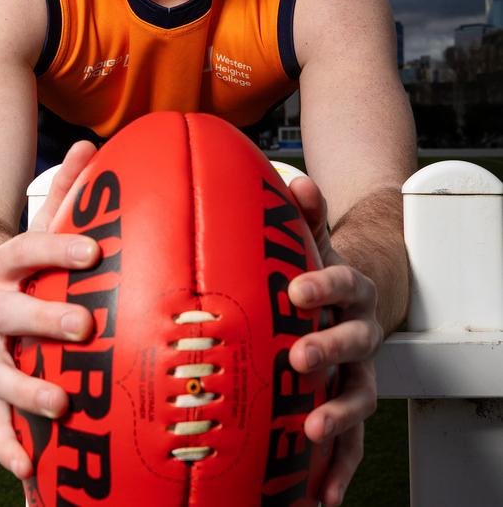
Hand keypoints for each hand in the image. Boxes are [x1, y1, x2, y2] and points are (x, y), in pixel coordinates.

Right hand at [0, 141, 99, 478]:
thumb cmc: (25, 265)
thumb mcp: (42, 227)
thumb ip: (67, 191)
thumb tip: (92, 145)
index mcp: (8, 263)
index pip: (28, 248)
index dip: (58, 247)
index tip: (95, 251)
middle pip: (9, 311)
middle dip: (43, 318)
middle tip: (83, 325)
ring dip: (25, 390)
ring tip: (61, 405)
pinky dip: (7, 442)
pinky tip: (30, 466)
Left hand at [287, 176, 381, 506]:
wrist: (352, 302)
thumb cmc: (320, 273)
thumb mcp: (312, 241)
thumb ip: (304, 215)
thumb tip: (294, 180)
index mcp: (352, 288)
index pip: (344, 282)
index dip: (324, 285)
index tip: (297, 289)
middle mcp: (363, 330)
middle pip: (355, 341)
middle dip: (330, 350)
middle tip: (300, 358)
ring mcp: (361, 371)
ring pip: (360, 394)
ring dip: (339, 414)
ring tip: (313, 431)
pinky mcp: (351, 403)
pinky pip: (351, 438)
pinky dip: (340, 464)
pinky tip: (319, 492)